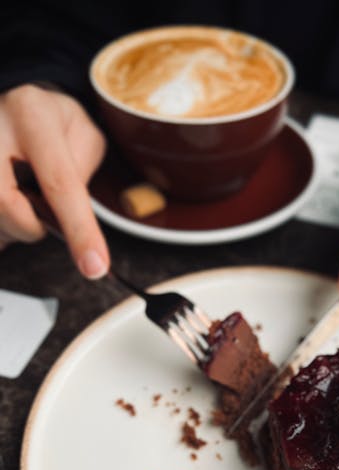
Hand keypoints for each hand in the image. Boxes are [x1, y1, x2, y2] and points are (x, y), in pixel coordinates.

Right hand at [0, 84, 108, 277]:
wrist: (9, 98)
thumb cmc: (50, 120)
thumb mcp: (82, 134)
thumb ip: (82, 175)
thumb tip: (71, 221)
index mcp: (32, 117)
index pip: (60, 185)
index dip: (80, 231)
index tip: (95, 267)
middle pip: (9, 210)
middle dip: (32, 223)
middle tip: (38, 203)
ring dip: (13, 222)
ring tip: (17, 191)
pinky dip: (2, 223)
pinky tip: (6, 198)